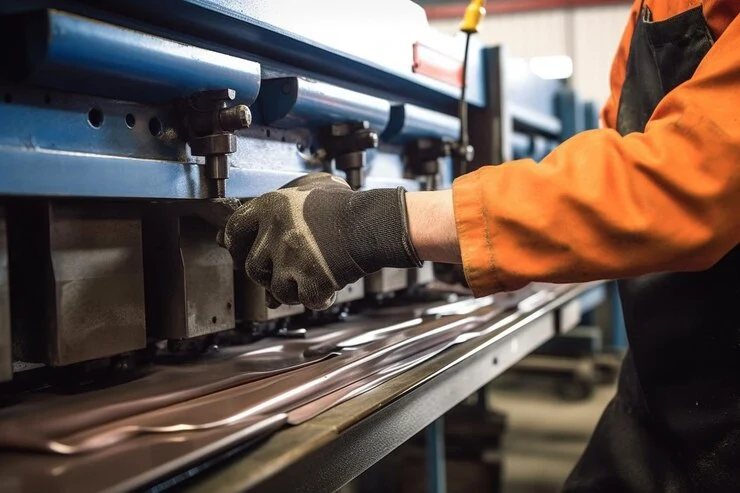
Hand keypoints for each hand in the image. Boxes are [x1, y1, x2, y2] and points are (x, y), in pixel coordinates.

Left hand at [222, 173, 421, 309]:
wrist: (372, 223)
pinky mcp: (310, 282)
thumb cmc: (345, 204)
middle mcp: (275, 234)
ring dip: (291, 287)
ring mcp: (291, 261)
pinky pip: (303, 300)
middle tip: (284, 268)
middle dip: (267, 272)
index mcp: (271, 207)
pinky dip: (316, 297)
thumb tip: (258, 210)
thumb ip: (282, 196)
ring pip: (276, 289)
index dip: (237, 244)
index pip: (235, 230)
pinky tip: (327, 286)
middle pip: (252, 267)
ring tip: (308, 276)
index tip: (241, 251)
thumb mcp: (309, 186)